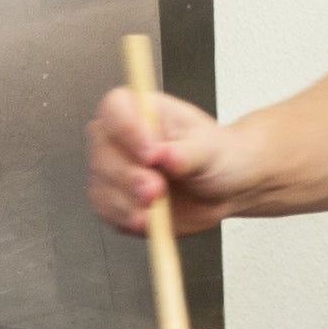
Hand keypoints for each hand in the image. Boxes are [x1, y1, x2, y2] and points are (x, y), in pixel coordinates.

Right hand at [86, 87, 248, 236]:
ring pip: (103, 186)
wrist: (224, 188)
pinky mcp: (113, 200)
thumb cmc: (216, 156)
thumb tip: (166, 156)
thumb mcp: (210, 148)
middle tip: (156, 189)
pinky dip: (128, 218)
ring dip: (129, 202)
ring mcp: (113, 170)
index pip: (115, 109)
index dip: (128, 131)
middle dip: (130, 176)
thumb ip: (186, 152)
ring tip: (157, 206)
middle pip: (103, 153)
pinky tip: (149, 219)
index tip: (150, 154)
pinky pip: (108, 212)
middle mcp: (119, 138)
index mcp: (141, 110)